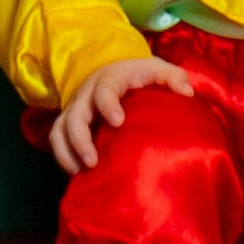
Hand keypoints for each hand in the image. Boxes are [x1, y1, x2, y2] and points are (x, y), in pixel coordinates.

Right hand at [50, 53, 196, 175]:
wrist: (111, 67)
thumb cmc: (138, 74)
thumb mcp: (157, 68)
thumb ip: (173, 77)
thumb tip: (187, 93)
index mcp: (110, 79)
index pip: (104, 90)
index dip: (108, 105)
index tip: (118, 122)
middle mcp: (87, 94)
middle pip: (74, 116)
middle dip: (80, 140)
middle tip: (93, 162)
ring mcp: (75, 109)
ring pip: (60, 130)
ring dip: (67, 153)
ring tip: (81, 173)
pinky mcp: (68, 122)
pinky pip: (57, 140)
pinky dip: (63, 158)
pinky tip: (76, 175)